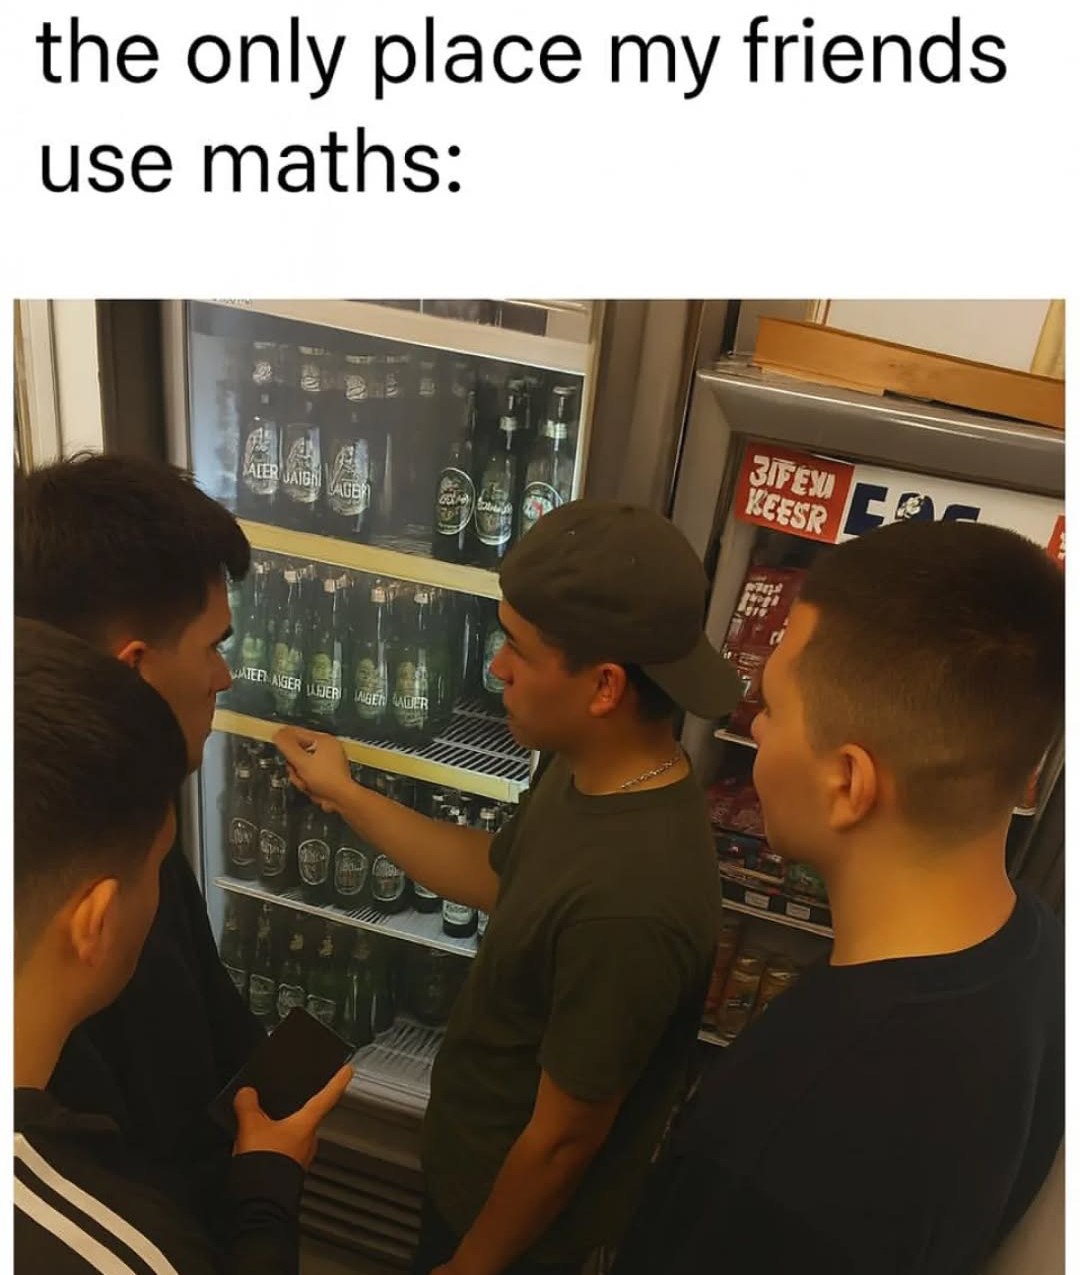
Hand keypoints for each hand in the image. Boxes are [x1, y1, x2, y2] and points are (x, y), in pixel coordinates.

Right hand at [232, 1063, 352, 1169]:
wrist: (260, 1203)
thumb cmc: (265, 1164)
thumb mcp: (251, 1126)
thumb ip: (248, 1105)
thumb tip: (247, 1093)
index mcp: (306, 1123)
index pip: (328, 1096)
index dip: (338, 1080)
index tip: (347, 1070)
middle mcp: (308, 1139)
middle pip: (308, 1116)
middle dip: (298, 1107)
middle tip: (287, 1096)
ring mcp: (300, 1157)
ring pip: (294, 1134)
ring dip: (282, 1127)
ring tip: (262, 1121)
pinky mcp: (288, 1171)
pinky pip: (284, 1150)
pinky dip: (274, 1143)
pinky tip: (258, 1144)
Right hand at [274, 726, 352, 812]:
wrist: (341, 798)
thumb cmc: (322, 776)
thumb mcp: (302, 761)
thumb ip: (288, 747)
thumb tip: (277, 734)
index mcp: (323, 740)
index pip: (299, 733)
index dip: (285, 735)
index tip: (273, 737)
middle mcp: (327, 748)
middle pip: (299, 752)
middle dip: (294, 765)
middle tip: (295, 772)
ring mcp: (328, 762)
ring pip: (302, 765)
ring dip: (299, 776)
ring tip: (305, 784)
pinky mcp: (326, 774)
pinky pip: (309, 774)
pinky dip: (306, 781)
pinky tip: (309, 788)